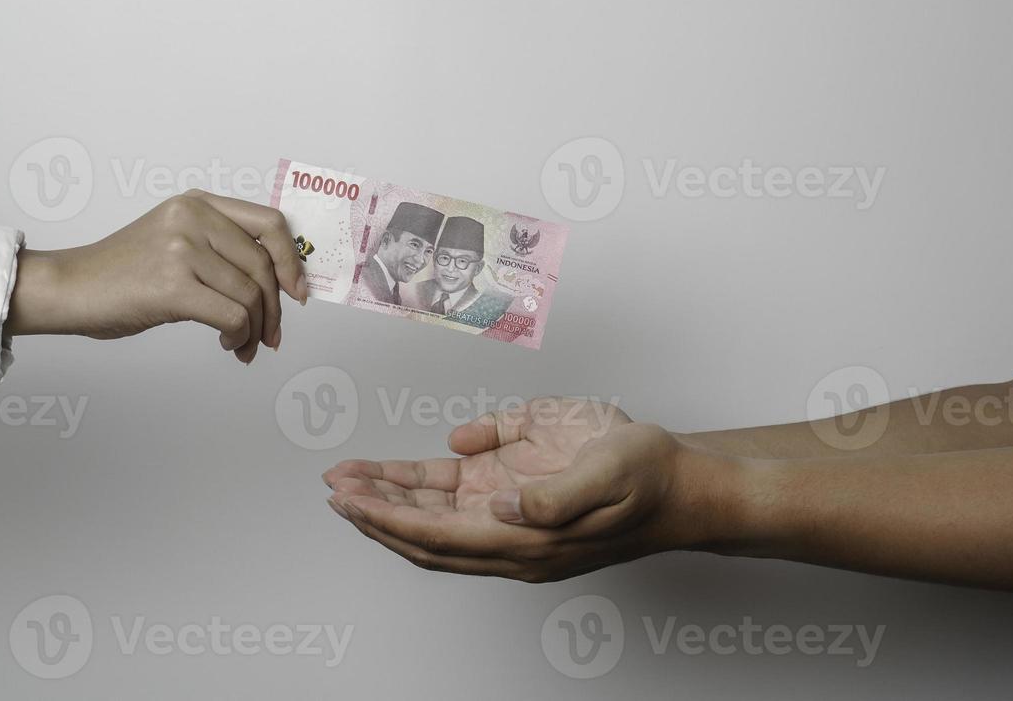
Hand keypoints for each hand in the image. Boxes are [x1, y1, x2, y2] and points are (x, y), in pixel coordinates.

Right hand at [5, 190, 308, 363]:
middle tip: (270, 335)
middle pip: (264, 266)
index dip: (292, 261)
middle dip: (275, 309)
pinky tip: (226, 343)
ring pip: (251, 295)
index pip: (270, 223)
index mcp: (197, 203)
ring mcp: (182, 249)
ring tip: (240, 344)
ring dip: (254, 330)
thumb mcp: (175, 240)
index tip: (297, 291)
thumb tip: (276, 282)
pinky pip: (232, 315)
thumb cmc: (120, 272)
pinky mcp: (172, 285)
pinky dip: (238, 336)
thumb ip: (219, 247)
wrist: (69, 288)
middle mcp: (193, 218)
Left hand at [324, 397, 713, 581]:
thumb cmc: (647, 478)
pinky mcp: (511, 488)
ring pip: (431, 514)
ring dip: (387, 499)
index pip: (441, 535)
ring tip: (344, 480)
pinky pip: (452, 492)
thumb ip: (554, 498)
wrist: (679, 480)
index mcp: (527, 540)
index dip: (392, 520)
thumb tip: (503, 505)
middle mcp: (508, 534)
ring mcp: (507, 513)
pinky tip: (388, 471)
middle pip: (424, 533)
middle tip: (334, 490)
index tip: (354, 503)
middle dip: (375, 513)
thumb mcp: (607, 479)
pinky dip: (414, 483)